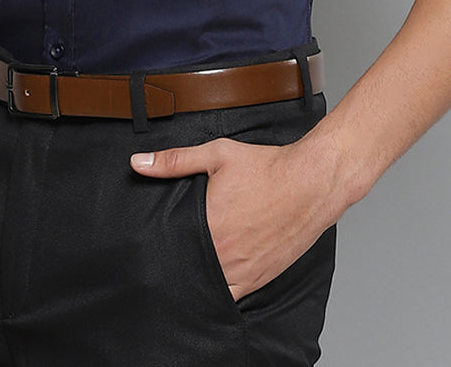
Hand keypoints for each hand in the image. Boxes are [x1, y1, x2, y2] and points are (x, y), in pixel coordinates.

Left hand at [131, 135, 343, 300]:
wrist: (311, 182)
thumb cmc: (267, 168)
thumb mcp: (217, 154)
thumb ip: (174, 161)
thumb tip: (138, 163)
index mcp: (209, 228)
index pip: (172, 250)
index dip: (160, 249)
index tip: (153, 245)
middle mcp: (225, 257)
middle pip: (189, 270)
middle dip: (179, 263)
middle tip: (170, 255)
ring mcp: (245, 272)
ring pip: (209, 287)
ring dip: (199, 278)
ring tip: (191, 266)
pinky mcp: (261, 278)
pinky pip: (233, 296)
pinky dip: (222, 289)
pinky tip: (216, 275)